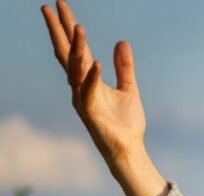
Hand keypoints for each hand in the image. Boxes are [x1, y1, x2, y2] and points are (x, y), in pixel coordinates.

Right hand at [42, 0, 145, 160]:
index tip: (61, 5)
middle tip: (49, 6)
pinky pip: (88, 91)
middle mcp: (79, 87)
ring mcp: (82, 99)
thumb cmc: (125, 123)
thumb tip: (121, 41)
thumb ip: (123, 67)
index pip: (74, 49)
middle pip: (65, 53)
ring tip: (77, 26)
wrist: (129, 149)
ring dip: (76, 48)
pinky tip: (95, 61)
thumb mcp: (129, 89)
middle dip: (58, 30)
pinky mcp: (90, 112)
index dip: (68, 27)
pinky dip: (92, 76)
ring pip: (74, 68)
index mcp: (87, 80)